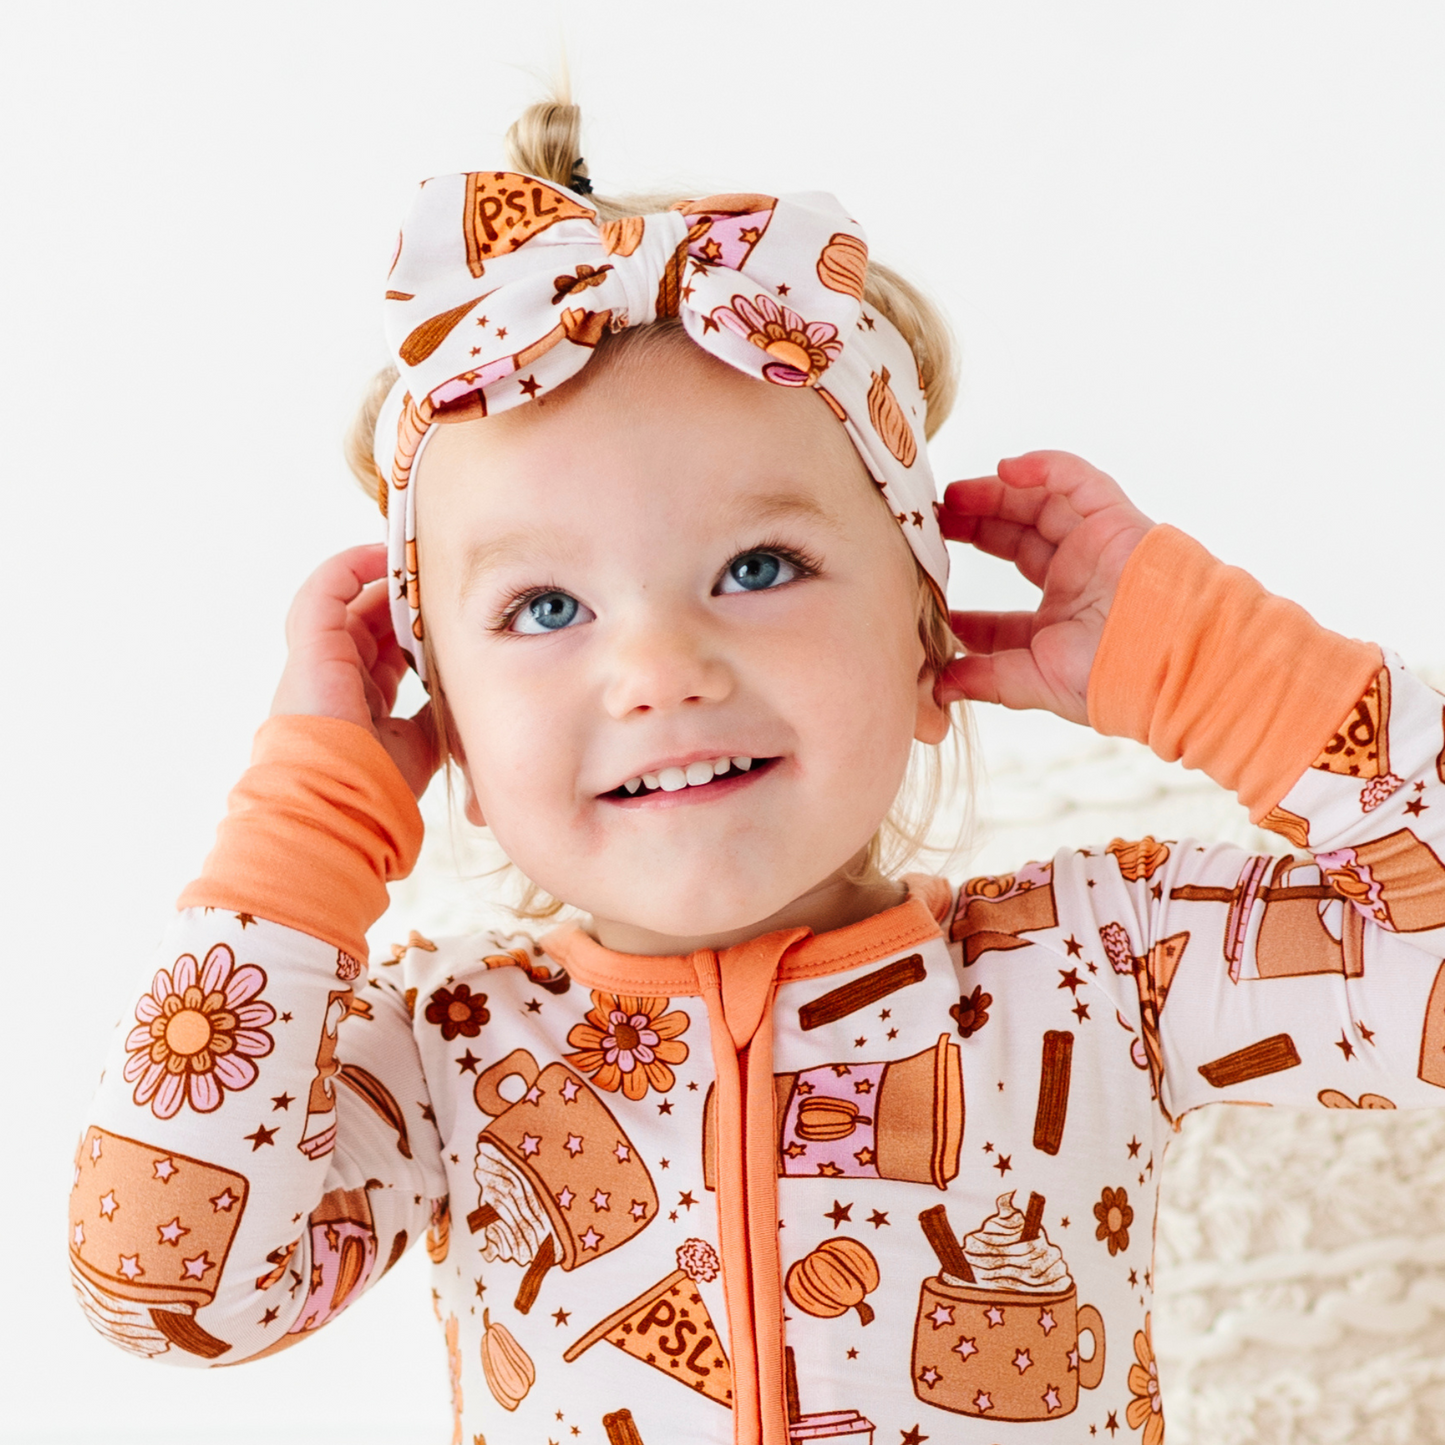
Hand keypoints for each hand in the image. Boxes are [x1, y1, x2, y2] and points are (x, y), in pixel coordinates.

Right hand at [270, 544, 437, 796]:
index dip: (414, 631)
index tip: (446, 614)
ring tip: (415, 559)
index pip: (387, 655)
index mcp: (361, 706)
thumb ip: (436, 711)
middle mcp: (337, 680)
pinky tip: (384, 554)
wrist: (343, 801)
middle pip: (370, 624)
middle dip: (405, 600)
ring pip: (348, 602)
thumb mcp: (423, 743)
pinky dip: (352, 566)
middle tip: (437, 580)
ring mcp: (320, 662)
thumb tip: (461, 686)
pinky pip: (326, 590)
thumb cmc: (380, 784)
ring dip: (382, 578)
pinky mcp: (311, 646)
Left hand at [935, 451, 1154, 724]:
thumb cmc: (1116, 678)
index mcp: (1061, 627)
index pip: (1002, 618)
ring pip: (1037, 507)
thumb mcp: (1038, 682)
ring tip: (951, 499)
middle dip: (973, 533)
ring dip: (993, 497)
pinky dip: (1042, 467)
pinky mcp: (1114, 518)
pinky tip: (1004, 469)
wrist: (1173, 658)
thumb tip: (937, 690)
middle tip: (932, 527)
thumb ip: (987, 679)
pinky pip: (1076, 479)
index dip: (965, 615)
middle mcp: (1077, 583)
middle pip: (1015, 545)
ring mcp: (1095, 548)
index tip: (928, 607)